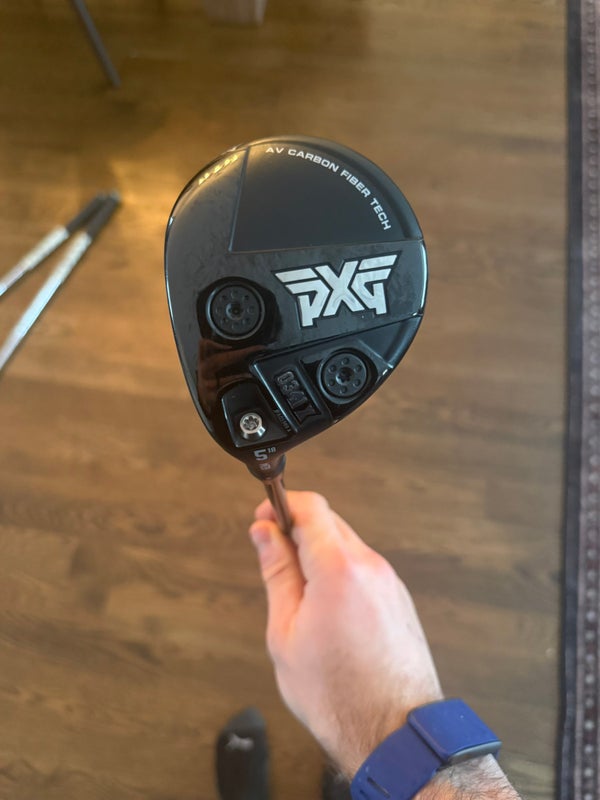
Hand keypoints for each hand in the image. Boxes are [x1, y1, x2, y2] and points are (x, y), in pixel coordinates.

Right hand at [248, 491, 442, 776]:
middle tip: (273, 558)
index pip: (311, 507)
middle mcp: (371, 567)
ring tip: (299, 596)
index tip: (264, 517)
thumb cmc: (337, 694)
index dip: (282, 504)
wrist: (393, 732)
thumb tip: (264, 533)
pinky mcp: (397, 598)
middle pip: (329, 522)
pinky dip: (339, 573)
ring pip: (346, 545)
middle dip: (297, 530)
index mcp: (339, 569)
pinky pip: (362, 568)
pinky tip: (326, 608)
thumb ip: (277, 572)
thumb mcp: (286, 631)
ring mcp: (389, 582)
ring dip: (318, 554)